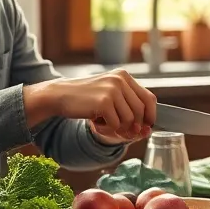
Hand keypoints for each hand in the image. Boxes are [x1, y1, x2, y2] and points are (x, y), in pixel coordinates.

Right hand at [25, 70, 155, 141]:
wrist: (59, 95)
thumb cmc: (85, 98)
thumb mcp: (109, 94)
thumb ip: (128, 106)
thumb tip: (146, 130)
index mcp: (124, 76)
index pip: (149, 98)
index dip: (150, 115)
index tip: (147, 126)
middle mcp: (120, 80)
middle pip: (141, 110)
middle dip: (135, 126)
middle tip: (124, 133)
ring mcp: (112, 90)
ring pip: (130, 119)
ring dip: (119, 127)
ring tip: (105, 122)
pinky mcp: (104, 101)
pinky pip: (116, 124)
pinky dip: (108, 128)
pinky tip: (97, 121)